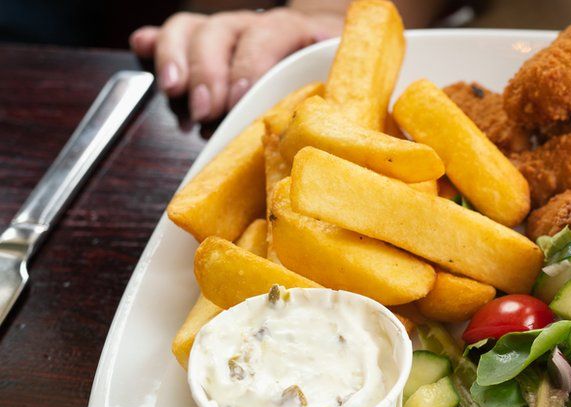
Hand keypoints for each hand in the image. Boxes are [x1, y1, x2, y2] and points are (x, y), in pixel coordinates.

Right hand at [129, 8, 342, 121]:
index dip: (250, 65)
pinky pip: (172, 34)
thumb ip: (332, 96)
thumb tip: (326, 125)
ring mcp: (225, 33)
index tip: (238, 100)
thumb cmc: (329, 77)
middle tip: (205, 111)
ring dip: (175, 59)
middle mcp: (253, 26)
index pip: (268, 36)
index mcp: (294, 32)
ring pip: (190, 28)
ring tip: (173, 92)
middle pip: (221, 31)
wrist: (322, 52)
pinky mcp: (202, 44)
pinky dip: (153, 41)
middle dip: (208, 71)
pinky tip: (140, 48)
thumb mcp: (340, 83)